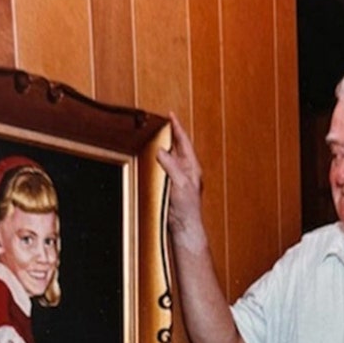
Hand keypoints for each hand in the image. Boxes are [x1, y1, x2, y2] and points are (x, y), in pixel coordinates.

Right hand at [155, 113, 204, 241]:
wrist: (184, 227)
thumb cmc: (188, 208)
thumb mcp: (181, 184)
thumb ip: (172, 166)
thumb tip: (161, 151)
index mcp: (192, 167)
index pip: (184, 142)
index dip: (177, 128)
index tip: (171, 115)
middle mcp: (186, 171)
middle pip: (176, 147)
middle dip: (169, 135)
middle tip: (160, 123)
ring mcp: (177, 178)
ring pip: (169, 158)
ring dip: (162, 148)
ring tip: (154, 137)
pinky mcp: (169, 186)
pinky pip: (162, 169)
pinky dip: (156, 162)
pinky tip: (150, 160)